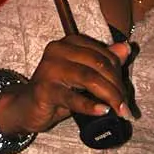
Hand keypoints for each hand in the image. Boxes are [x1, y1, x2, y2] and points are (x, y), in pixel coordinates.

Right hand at [0, 33, 131, 135]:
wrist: (27, 107)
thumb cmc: (59, 90)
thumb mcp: (84, 75)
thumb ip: (104, 61)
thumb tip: (127, 48)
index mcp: (71, 42)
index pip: (104, 55)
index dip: (119, 74)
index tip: (125, 94)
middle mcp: (59, 50)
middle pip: (99, 65)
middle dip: (116, 87)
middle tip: (125, 107)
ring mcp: (49, 68)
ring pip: (89, 78)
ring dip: (109, 96)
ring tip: (120, 111)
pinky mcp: (44, 89)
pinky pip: (72, 97)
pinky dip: (91, 105)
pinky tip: (103, 111)